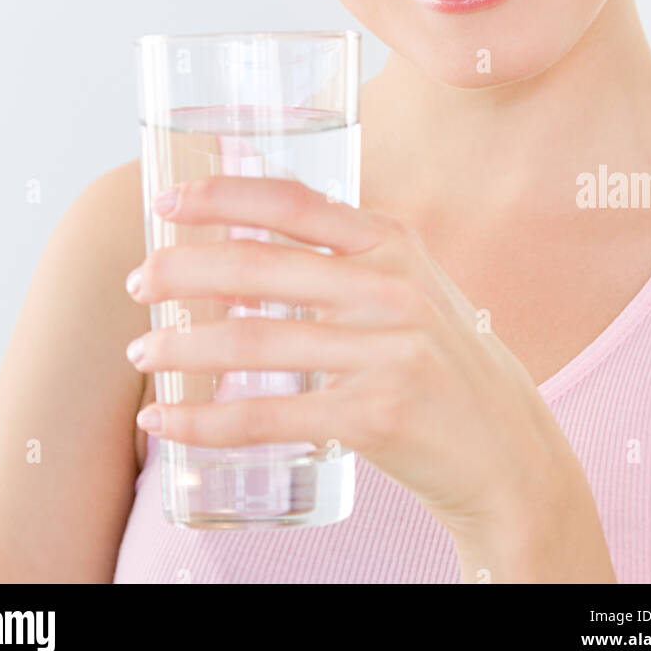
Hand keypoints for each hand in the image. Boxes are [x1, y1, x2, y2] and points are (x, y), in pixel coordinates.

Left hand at [124, 174, 601, 562]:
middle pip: (258, 268)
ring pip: (252, 343)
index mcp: (395, 243)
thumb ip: (345, 261)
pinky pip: (267, 415)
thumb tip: (239, 251)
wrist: (511, 453)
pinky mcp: (375, 416)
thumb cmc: (447, 364)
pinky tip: (165, 420)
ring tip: (141, 352)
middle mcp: (391, 288)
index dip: (222, 196)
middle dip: (183, 271)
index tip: (166, 201)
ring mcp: (386, 352)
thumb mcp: (411, 289)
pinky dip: (204, 420)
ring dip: (181, 347)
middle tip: (138, 282)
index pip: (293, 203)